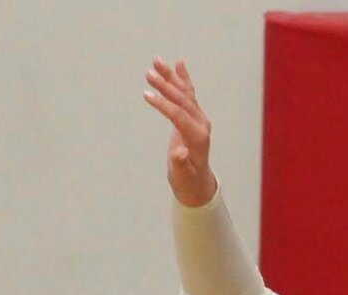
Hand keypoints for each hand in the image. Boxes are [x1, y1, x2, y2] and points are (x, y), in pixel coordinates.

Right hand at [143, 56, 216, 206]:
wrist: (197, 181)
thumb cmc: (187, 179)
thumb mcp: (181, 175)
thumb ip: (180, 163)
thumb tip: (179, 153)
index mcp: (198, 137)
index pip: (179, 115)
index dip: (163, 104)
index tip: (146, 94)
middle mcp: (201, 124)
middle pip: (182, 100)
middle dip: (165, 86)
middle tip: (148, 73)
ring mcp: (199, 119)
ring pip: (185, 93)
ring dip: (171, 77)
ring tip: (156, 61)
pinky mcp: (194, 116)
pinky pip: (188, 94)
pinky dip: (183, 79)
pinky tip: (178, 64)